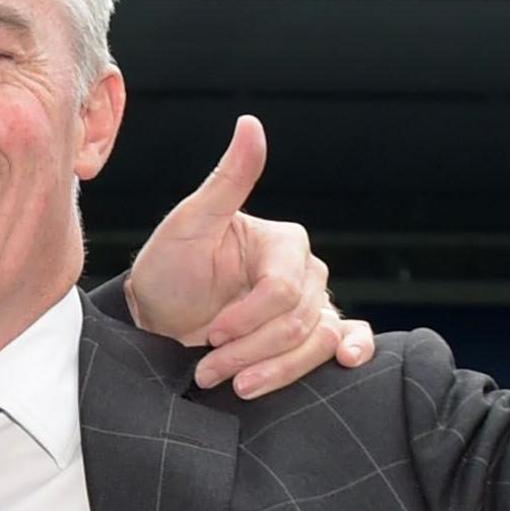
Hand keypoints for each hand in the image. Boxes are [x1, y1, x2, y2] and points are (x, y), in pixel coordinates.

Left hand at [123, 116, 372, 398]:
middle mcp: (305, 270)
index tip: (207, 334)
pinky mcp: (310, 334)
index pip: (282, 289)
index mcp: (283, 242)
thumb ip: (227, 180)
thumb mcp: (189, 223)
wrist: (158, 316)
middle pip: (298, 321)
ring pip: (316, 341)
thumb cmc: (169, 268)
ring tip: (235, 386)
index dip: (246, 318)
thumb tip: (251, 124)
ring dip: (276, 370)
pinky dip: (351, 351)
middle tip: (208, 371)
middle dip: (250, 352)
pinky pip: (344, 341)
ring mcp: (312, 303)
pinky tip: (346, 362)